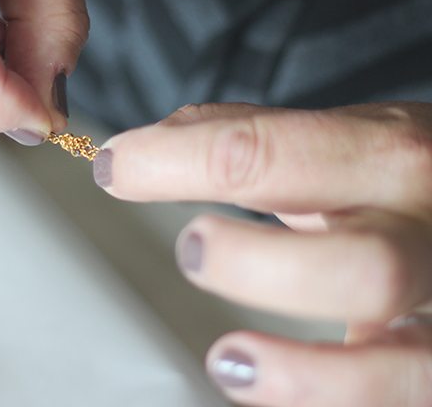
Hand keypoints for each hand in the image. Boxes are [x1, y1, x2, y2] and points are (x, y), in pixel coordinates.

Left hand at [93, 102, 431, 405]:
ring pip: (398, 364)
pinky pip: (396, 399)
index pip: (268, 153)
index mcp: (387, 155)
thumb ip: (250, 138)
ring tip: (229, 359)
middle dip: (255, 265)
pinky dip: (325, 400)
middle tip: (191, 250)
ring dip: (303, 372)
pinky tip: (266, 384)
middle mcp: (426, 230)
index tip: (118, 166)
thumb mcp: (340, 138)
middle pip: (360, 266)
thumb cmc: (398, 176)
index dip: (174, 161)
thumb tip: (149, 149)